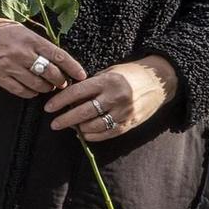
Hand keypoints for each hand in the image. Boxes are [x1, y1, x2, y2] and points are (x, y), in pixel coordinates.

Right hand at [0, 14, 86, 97]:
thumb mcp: (21, 29)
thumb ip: (37, 43)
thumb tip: (55, 59)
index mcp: (30, 39)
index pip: (59, 55)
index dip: (73, 67)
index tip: (81, 75)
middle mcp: (21, 53)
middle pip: (50, 73)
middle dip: (60, 81)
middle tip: (61, 82)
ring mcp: (9, 66)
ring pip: (37, 85)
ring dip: (45, 88)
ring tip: (46, 86)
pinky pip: (20, 90)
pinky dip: (29, 93)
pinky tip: (31, 90)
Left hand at [46, 57, 177, 141]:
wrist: (159, 82)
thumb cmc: (129, 74)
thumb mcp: (109, 72)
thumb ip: (91, 85)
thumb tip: (68, 98)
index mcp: (107, 81)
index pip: (77, 92)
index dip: (60, 101)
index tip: (48, 107)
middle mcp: (115, 97)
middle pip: (83, 112)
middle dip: (65, 120)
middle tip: (54, 123)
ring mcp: (123, 112)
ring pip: (94, 126)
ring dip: (79, 128)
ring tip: (71, 127)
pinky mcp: (130, 123)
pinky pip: (107, 133)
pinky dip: (93, 135)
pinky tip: (84, 133)